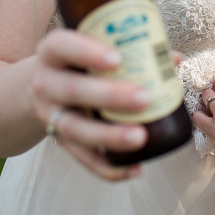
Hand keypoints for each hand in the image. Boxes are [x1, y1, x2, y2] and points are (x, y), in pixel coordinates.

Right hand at [31, 29, 154, 180]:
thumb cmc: (79, 62)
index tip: (118, 59)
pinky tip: (134, 169)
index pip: (61, 45)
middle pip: (71, 89)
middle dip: (108, 96)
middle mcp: (45, 82)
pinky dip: (107, 167)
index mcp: (53, 51)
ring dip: (109, 136)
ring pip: (74, 128)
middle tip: (144, 99)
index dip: (87, 52)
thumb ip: (130, 49)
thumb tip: (172, 58)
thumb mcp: (92, 49)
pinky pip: (81, 158)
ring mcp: (49, 114)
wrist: (42, 86)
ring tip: (141, 137)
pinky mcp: (59, 141)